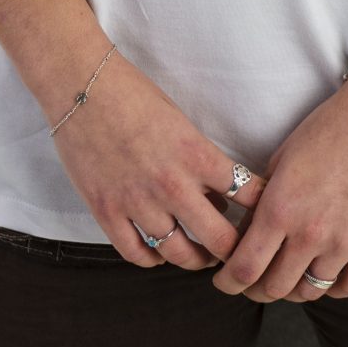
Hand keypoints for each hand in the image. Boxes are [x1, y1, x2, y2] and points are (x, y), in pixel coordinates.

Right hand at [49, 52, 265, 269]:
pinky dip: (152, 259)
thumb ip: (201, 163)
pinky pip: (137, 253)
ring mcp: (137, 202)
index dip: (263, 210)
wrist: (82, 87)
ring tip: (202, 256)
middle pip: (220, 239)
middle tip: (238, 251)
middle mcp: (172, 184)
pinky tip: (159, 253)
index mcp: (197, 155)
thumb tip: (217, 197)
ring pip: (179, 254)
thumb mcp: (181, 124)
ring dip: (196, 259)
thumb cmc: (135, 96)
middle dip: (235, 250)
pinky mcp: (106, 212)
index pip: (248, 195)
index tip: (265, 216)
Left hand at [213, 57, 347, 303]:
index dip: (228, 283)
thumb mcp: (281, 159)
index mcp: (280, 209)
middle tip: (252, 280)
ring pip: (310, 292)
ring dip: (293, 289)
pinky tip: (325, 274)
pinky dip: (334, 287)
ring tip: (288, 276)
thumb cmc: (328, 128)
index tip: (224, 280)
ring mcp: (346, 242)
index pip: (244, 270)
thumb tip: (248, 235)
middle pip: (274, 288)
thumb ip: (263, 202)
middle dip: (255, 289)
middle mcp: (311, 233)